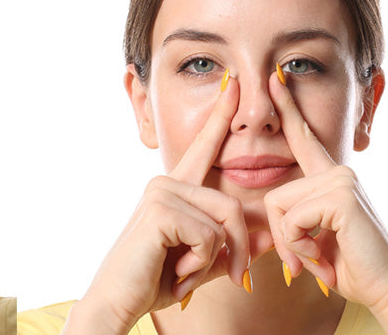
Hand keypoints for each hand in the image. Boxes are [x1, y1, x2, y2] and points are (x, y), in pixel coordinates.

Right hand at [66, 75, 271, 334]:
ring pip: (225, 220)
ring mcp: (161, 191)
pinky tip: (176, 271)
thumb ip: (233, 246)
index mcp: (175, 189)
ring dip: (215, 259)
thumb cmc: (154, 281)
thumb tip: (268, 235)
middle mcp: (166, 181)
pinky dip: (200, 264)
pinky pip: (210, 236)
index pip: (203, 148)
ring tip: (186, 273)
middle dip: (236, 249)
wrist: (118, 302)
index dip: (221, 117)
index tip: (234, 84)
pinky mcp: (160, 209)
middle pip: (233, 205)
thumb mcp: (203, 262)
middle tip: (228, 277)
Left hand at [264, 73, 387, 333]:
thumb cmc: (347, 265)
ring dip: (292, 244)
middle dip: (282, 236)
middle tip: (306, 260)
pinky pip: (290, 220)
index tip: (276, 78)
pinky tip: (323, 257)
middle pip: (273, 195)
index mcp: (328, 177)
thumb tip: (253, 216)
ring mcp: (340, 180)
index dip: (288, 109)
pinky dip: (299, 246)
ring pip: (278, 207)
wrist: (385, 288)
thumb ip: (288, 220)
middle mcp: (336, 171)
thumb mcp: (309, 237)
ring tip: (318, 258)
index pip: (303, 139)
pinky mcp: (340, 196)